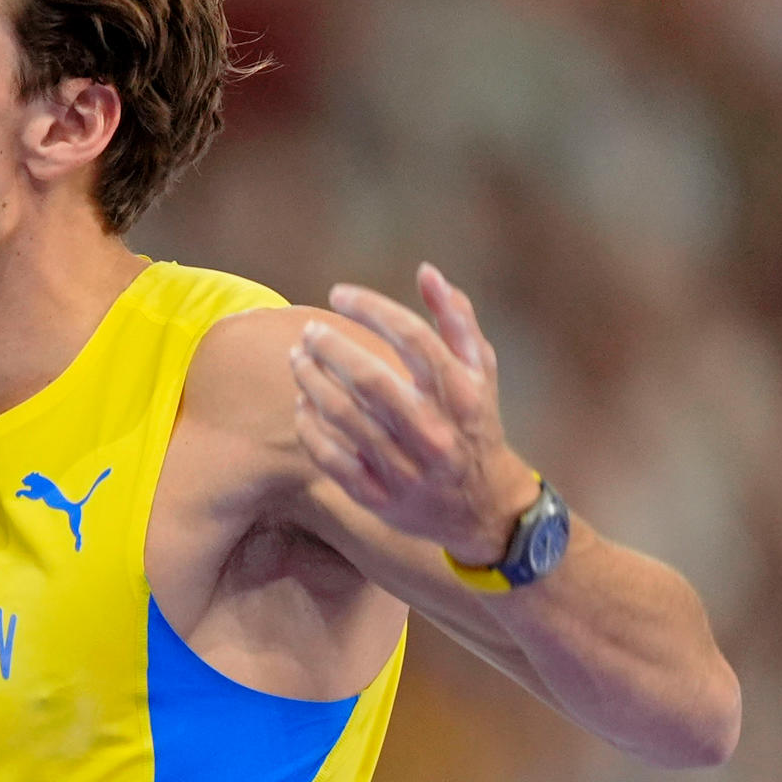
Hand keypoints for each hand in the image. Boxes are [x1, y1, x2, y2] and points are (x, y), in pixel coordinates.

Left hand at [290, 263, 537, 564]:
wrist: (483, 508)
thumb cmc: (474, 423)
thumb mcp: (479, 372)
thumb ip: (456, 320)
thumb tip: (427, 272)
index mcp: (461, 395)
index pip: (412, 338)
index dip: (370, 308)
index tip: (339, 294)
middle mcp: (434, 432)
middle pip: (369, 379)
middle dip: (329, 347)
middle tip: (309, 331)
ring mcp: (404, 468)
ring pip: (342, 416)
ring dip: (310, 381)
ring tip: (297, 358)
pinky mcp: (378, 497)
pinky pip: (329, 457)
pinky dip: (308, 426)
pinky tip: (302, 403)